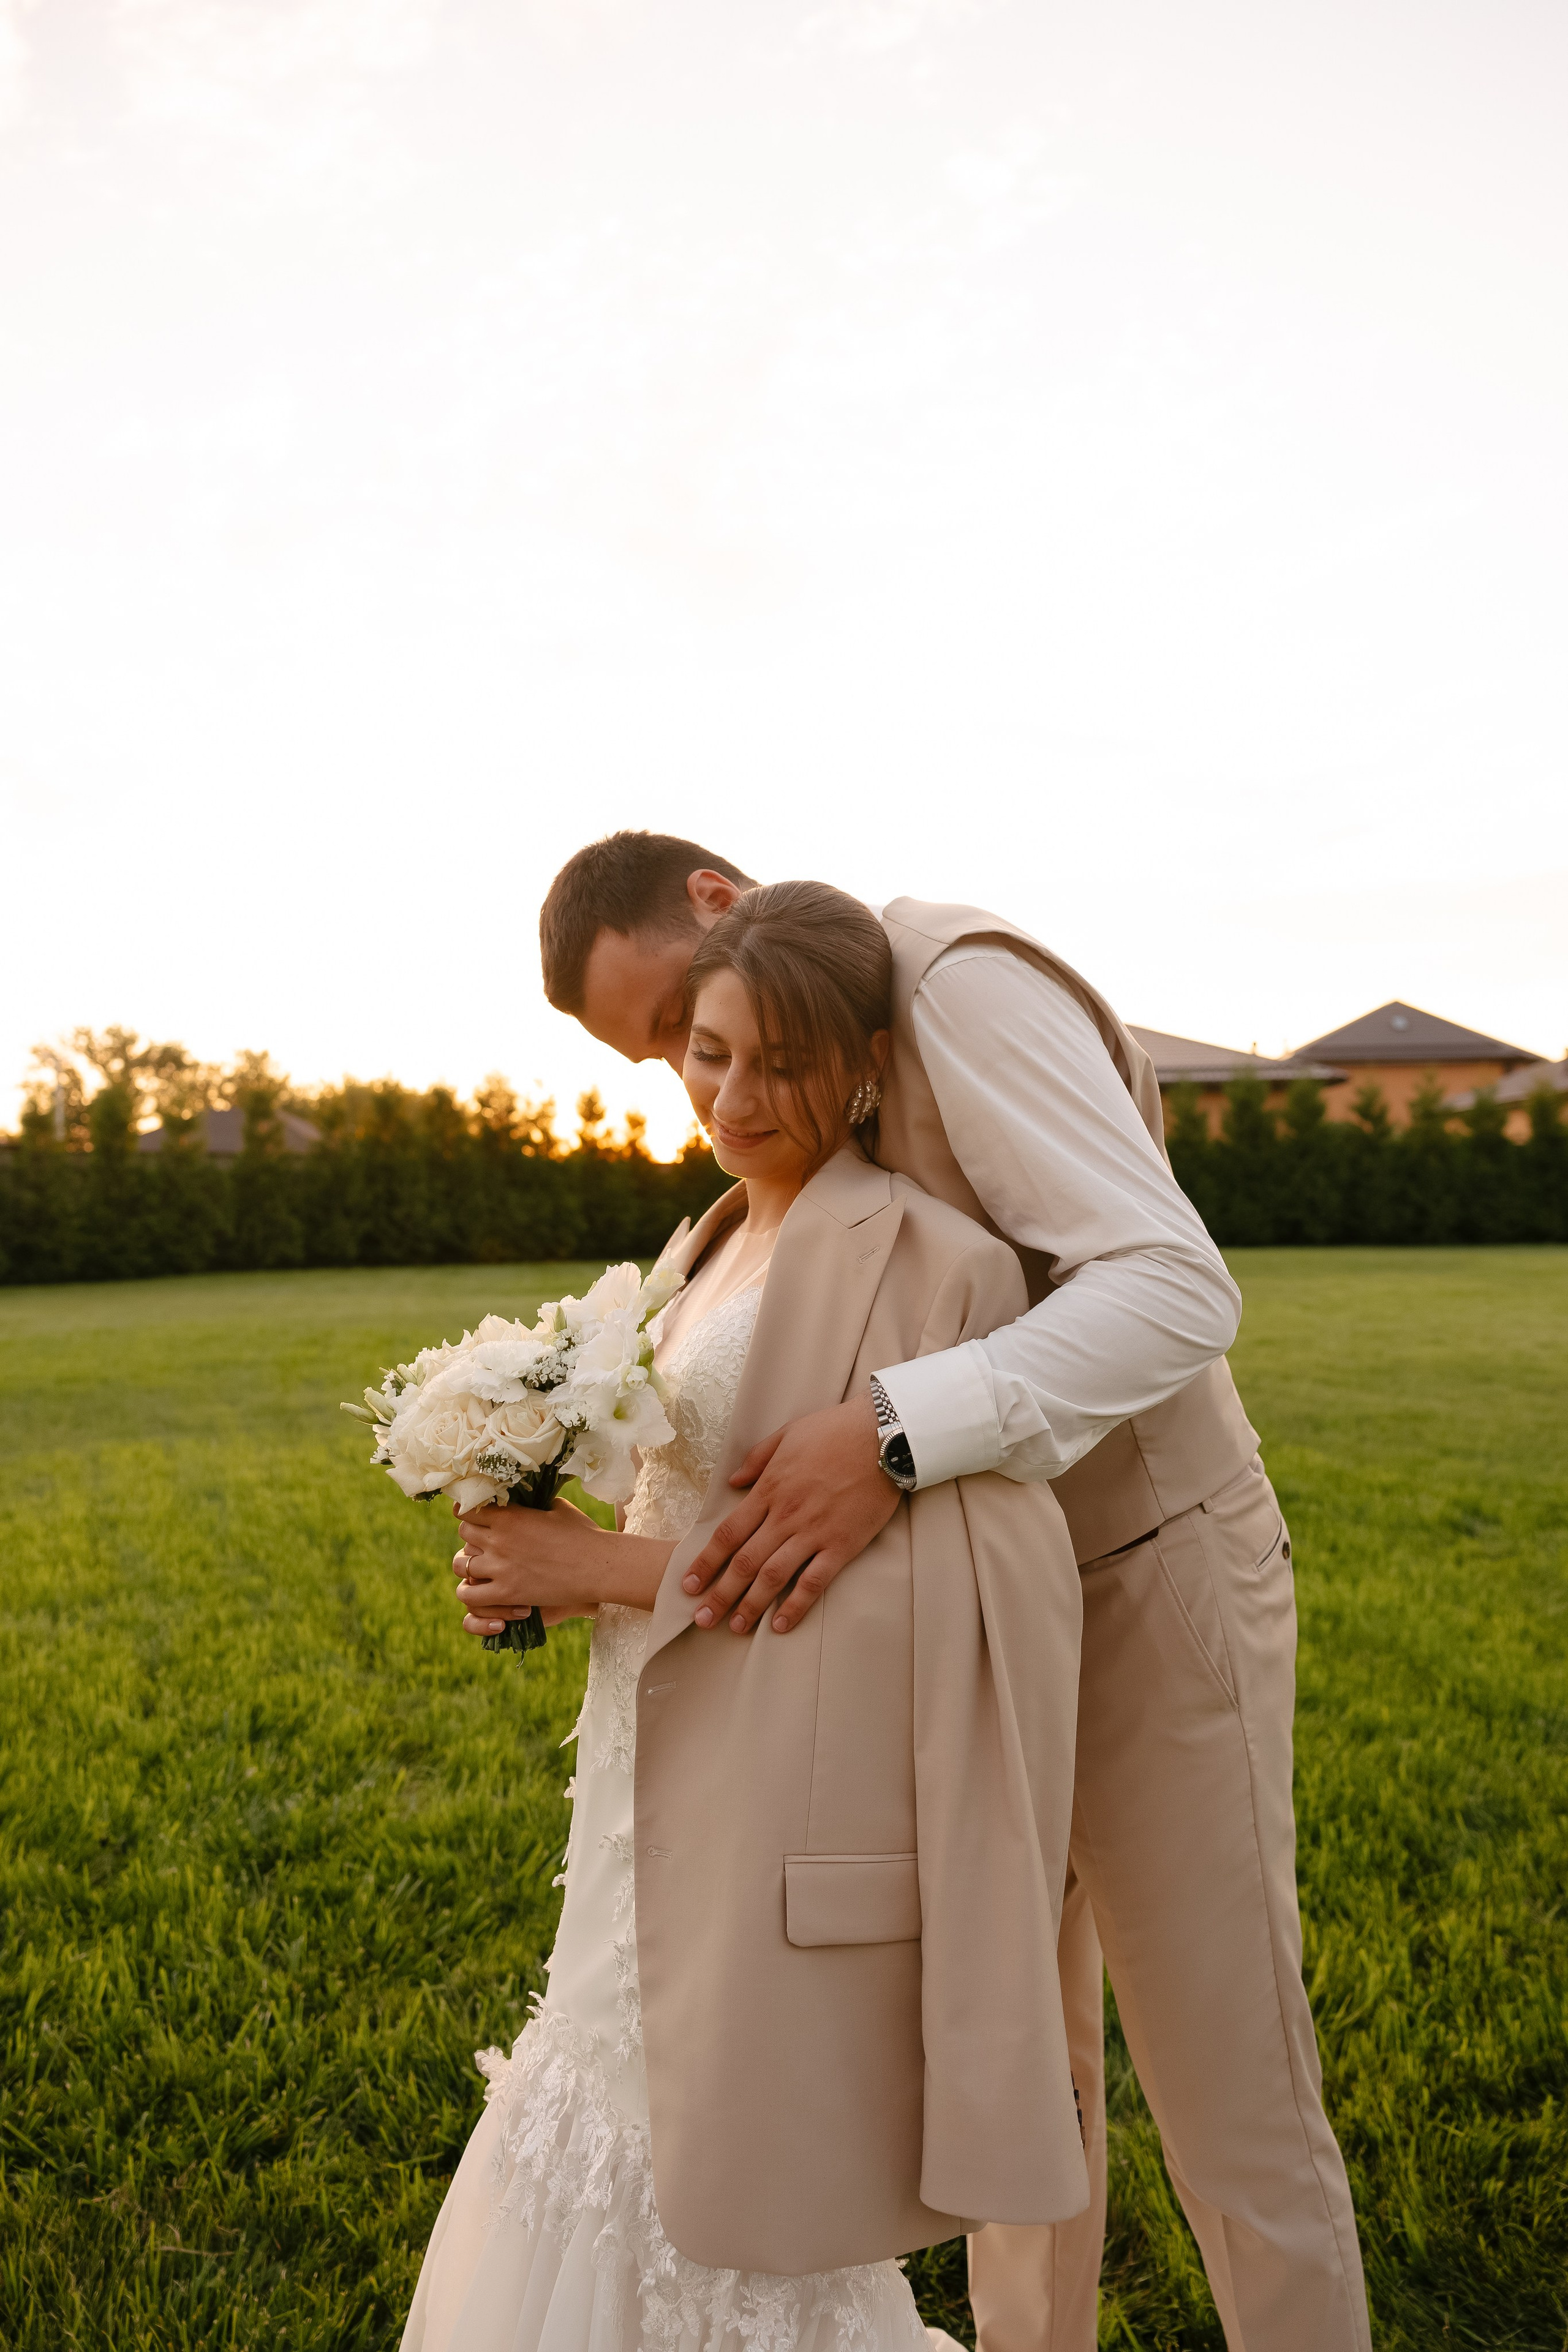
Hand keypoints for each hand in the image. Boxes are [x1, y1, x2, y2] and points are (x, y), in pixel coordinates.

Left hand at [452, 1497, 671, 1637]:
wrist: (599, 1566)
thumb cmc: (583, 1534)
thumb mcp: (557, 1508)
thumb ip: (532, 1503)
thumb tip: (524, 1495)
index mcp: (509, 1516)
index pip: (468, 1508)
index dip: (470, 1510)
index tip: (477, 1514)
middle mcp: (499, 1540)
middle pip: (463, 1532)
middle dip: (471, 1534)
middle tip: (484, 1540)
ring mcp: (500, 1568)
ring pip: (460, 1564)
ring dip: (468, 1563)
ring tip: (481, 1565)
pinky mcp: (506, 1593)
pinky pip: (469, 1595)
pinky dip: (471, 1593)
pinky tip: (483, 1590)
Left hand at [681, 1390, 897, 1635]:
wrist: (884, 1436)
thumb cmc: (835, 1431)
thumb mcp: (787, 1434)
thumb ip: (756, 1459)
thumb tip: (733, 1481)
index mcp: (769, 1490)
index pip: (728, 1534)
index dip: (706, 1562)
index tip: (689, 1584)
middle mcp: (786, 1516)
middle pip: (744, 1562)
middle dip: (720, 1594)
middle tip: (702, 1619)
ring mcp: (814, 1533)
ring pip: (773, 1576)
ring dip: (751, 1605)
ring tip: (735, 1628)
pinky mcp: (842, 1545)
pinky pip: (814, 1582)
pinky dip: (796, 1605)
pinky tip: (781, 1625)